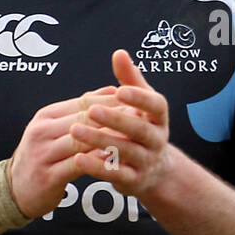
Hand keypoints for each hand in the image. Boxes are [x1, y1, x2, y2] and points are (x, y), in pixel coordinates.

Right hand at [7, 90, 123, 217]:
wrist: (13, 191)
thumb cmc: (42, 157)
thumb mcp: (55, 130)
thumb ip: (81, 111)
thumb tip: (112, 90)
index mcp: (46, 116)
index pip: (84, 101)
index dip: (111, 100)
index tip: (135, 100)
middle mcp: (42, 131)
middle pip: (85, 118)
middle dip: (114, 115)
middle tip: (140, 115)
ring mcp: (44, 153)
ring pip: (83, 139)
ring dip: (109, 136)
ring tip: (134, 136)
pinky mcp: (49, 176)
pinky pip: (79, 165)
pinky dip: (98, 160)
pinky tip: (116, 159)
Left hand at [71, 50, 173, 197]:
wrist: (153, 171)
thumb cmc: (142, 127)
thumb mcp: (140, 103)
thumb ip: (130, 79)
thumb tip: (119, 53)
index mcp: (159, 118)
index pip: (156, 105)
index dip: (140, 98)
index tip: (120, 90)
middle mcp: (157, 140)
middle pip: (139, 129)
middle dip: (115, 119)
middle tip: (91, 110)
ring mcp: (146, 161)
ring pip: (125, 151)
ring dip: (100, 141)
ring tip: (76, 131)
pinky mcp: (133, 180)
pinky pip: (116, 174)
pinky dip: (98, 167)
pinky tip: (78, 159)